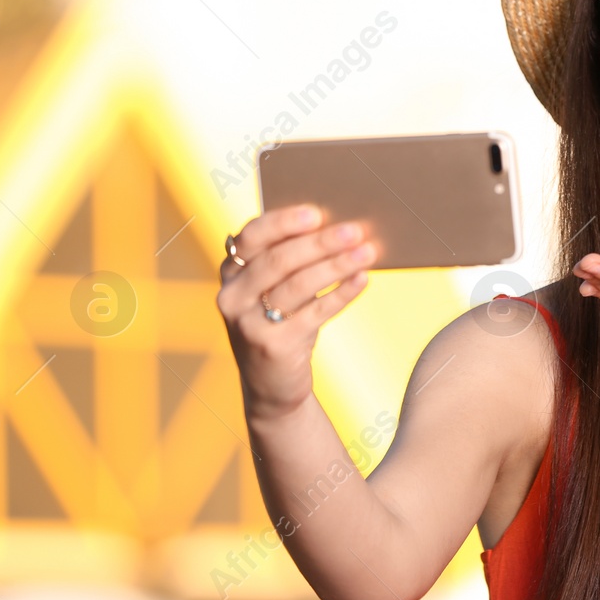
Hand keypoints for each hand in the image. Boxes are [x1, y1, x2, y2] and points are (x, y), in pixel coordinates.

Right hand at [216, 204, 378, 423]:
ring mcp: (248, 324)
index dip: (283, 222)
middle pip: (278, 260)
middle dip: (320, 242)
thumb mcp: (275, 291)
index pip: (251, 237)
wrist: (272, 387)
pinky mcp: (273, 346)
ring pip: (298, 285)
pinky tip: (362, 279)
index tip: (316, 212)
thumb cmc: (282, 324)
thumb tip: (340, 226)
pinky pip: (315, 313)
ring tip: (368, 252)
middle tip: (355, 230)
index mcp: (231, 273)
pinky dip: (342, 294)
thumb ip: (291, 261)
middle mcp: (232, 297)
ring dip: (337, 265)